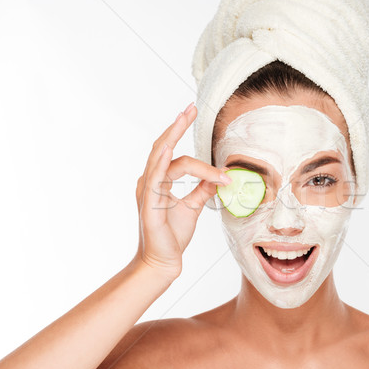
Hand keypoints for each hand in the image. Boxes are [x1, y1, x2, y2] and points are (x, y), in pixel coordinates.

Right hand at [133, 103, 230, 279]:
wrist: (163, 261)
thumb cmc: (173, 235)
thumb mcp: (193, 206)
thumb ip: (203, 189)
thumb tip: (219, 177)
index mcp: (158, 181)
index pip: (176, 155)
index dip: (200, 154)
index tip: (222, 163)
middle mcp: (149, 181)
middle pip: (163, 145)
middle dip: (177, 125)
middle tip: (191, 107)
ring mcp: (146, 190)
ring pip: (160, 155)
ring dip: (173, 135)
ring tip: (184, 117)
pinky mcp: (148, 203)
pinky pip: (155, 177)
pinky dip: (165, 161)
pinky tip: (171, 148)